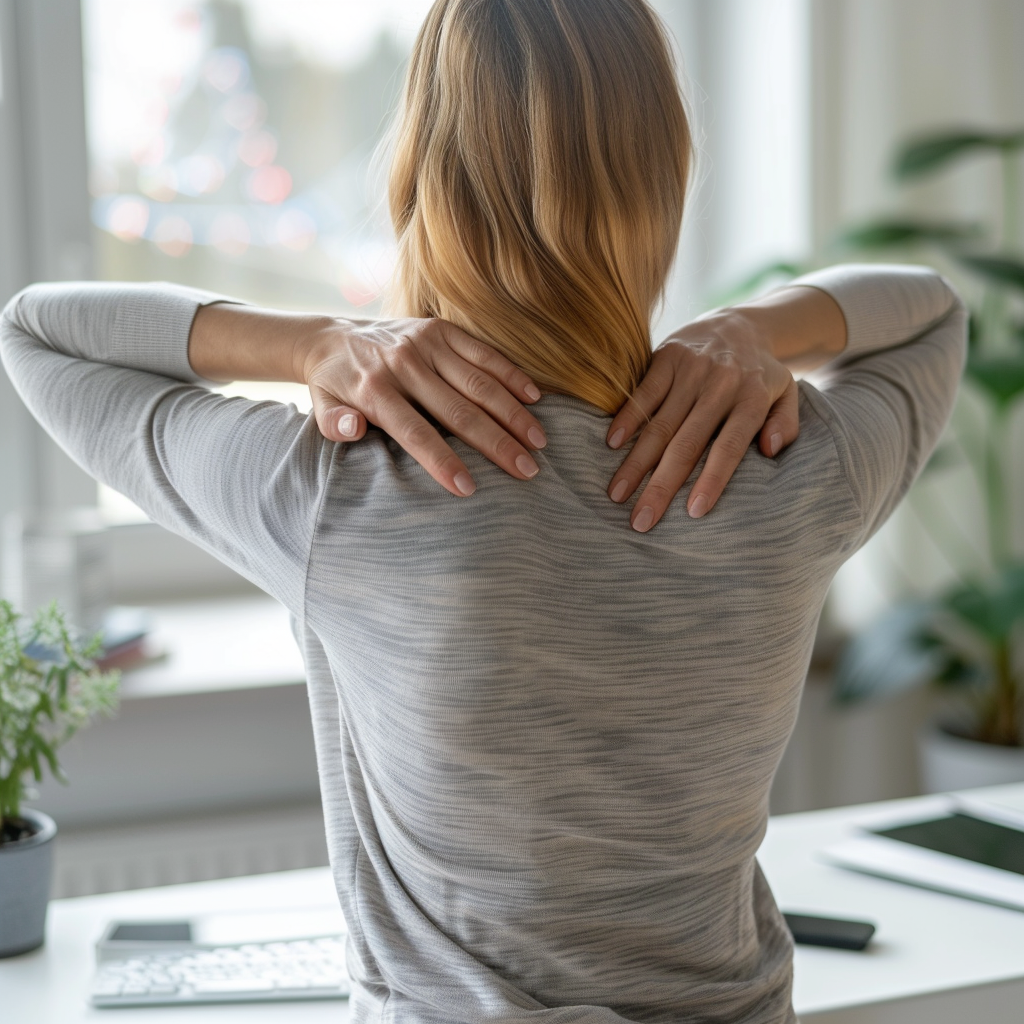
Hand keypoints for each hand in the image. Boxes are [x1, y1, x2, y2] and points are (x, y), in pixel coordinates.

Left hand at [302, 317, 547, 498]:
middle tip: (527, 471)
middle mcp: (405, 364)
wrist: (332, 337)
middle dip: (496, 444)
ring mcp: (426, 344)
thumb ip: (334, 424)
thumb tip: (354, 429)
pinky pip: (484, 353)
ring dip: (513, 414)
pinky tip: (535, 398)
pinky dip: (511, 375)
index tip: (469, 489)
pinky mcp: (442, 330)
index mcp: (375, 390)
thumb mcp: (321, 407)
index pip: (415, 432)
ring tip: (538, 442)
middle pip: (458, 411)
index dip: (442, 462)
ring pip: (479, 383)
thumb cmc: (335, 386)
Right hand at [605, 308, 799, 530]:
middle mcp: (721, 383)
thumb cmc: (760, 376)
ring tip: (617, 494)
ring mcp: (692, 368)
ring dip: (636, 461)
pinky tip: (612, 446)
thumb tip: (771, 451)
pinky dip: (627, 418)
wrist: (738, 324)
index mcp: (752, 398)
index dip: (712, 479)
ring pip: (660, 423)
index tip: (693, 513)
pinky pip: (644, 392)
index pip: (730, 446)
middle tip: (641, 520)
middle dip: (662, 484)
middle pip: (687, 442)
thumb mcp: (788, 396)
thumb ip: (787, 425)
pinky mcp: (667, 357)